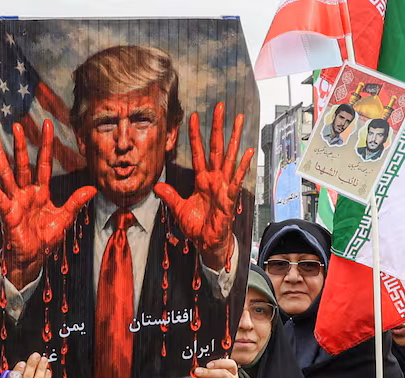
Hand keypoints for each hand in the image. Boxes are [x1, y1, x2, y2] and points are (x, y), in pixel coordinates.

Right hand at [0, 120, 96, 289]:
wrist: (32, 258)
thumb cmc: (45, 239)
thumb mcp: (64, 219)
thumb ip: (75, 203)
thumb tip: (92, 189)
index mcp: (41, 191)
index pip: (43, 163)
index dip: (46, 145)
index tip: (46, 125)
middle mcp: (26, 192)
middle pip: (21, 163)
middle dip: (18, 144)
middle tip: (15, 124)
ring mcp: (15, 200)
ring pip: (6, 173)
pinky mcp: (7, 213)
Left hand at [153, 103, 254, 270]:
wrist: (208, 244)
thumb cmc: (198, 227)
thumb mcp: (179, 209)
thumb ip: (169, 196)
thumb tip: (156, 186)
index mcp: (202, 180)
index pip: (198, 152)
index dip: (195, 135)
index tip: (194, 117)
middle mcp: (215, 179)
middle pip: (216, 147)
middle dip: (218, 127)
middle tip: (220, 106)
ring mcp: (224, 186)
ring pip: (230, 157)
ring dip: (235, 137)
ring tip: (240, 119)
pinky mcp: (229, 198)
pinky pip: (236, 179)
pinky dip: (242, 166)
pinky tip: (248, 152)